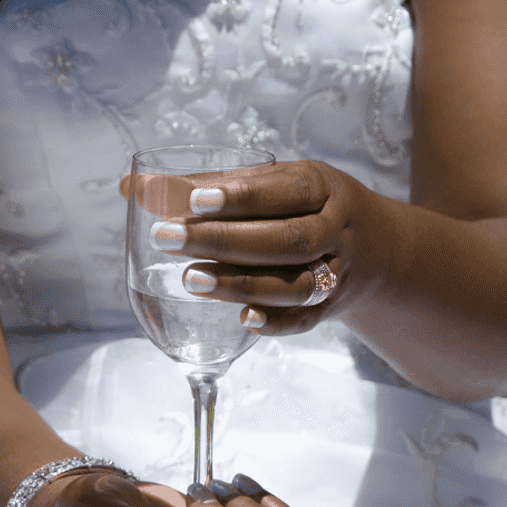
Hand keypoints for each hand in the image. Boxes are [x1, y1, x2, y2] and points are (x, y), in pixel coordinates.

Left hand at [119, 160, 397, 335]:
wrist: (375, 247)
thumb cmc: (303, 205)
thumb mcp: (272, 184)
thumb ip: (208, 186)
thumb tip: (131, 187)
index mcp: (321, 188)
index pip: (283, 191)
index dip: (241, 197)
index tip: (194, 201)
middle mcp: (335, 230)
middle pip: (287, 240)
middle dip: (224, 241)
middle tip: (166, 239)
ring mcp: (336, 272)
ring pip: (295, 284)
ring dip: (241, 284)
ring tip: (189, 280)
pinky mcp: (329, 307)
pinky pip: (305, 320)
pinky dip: (275, 322)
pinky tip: (242, 319)